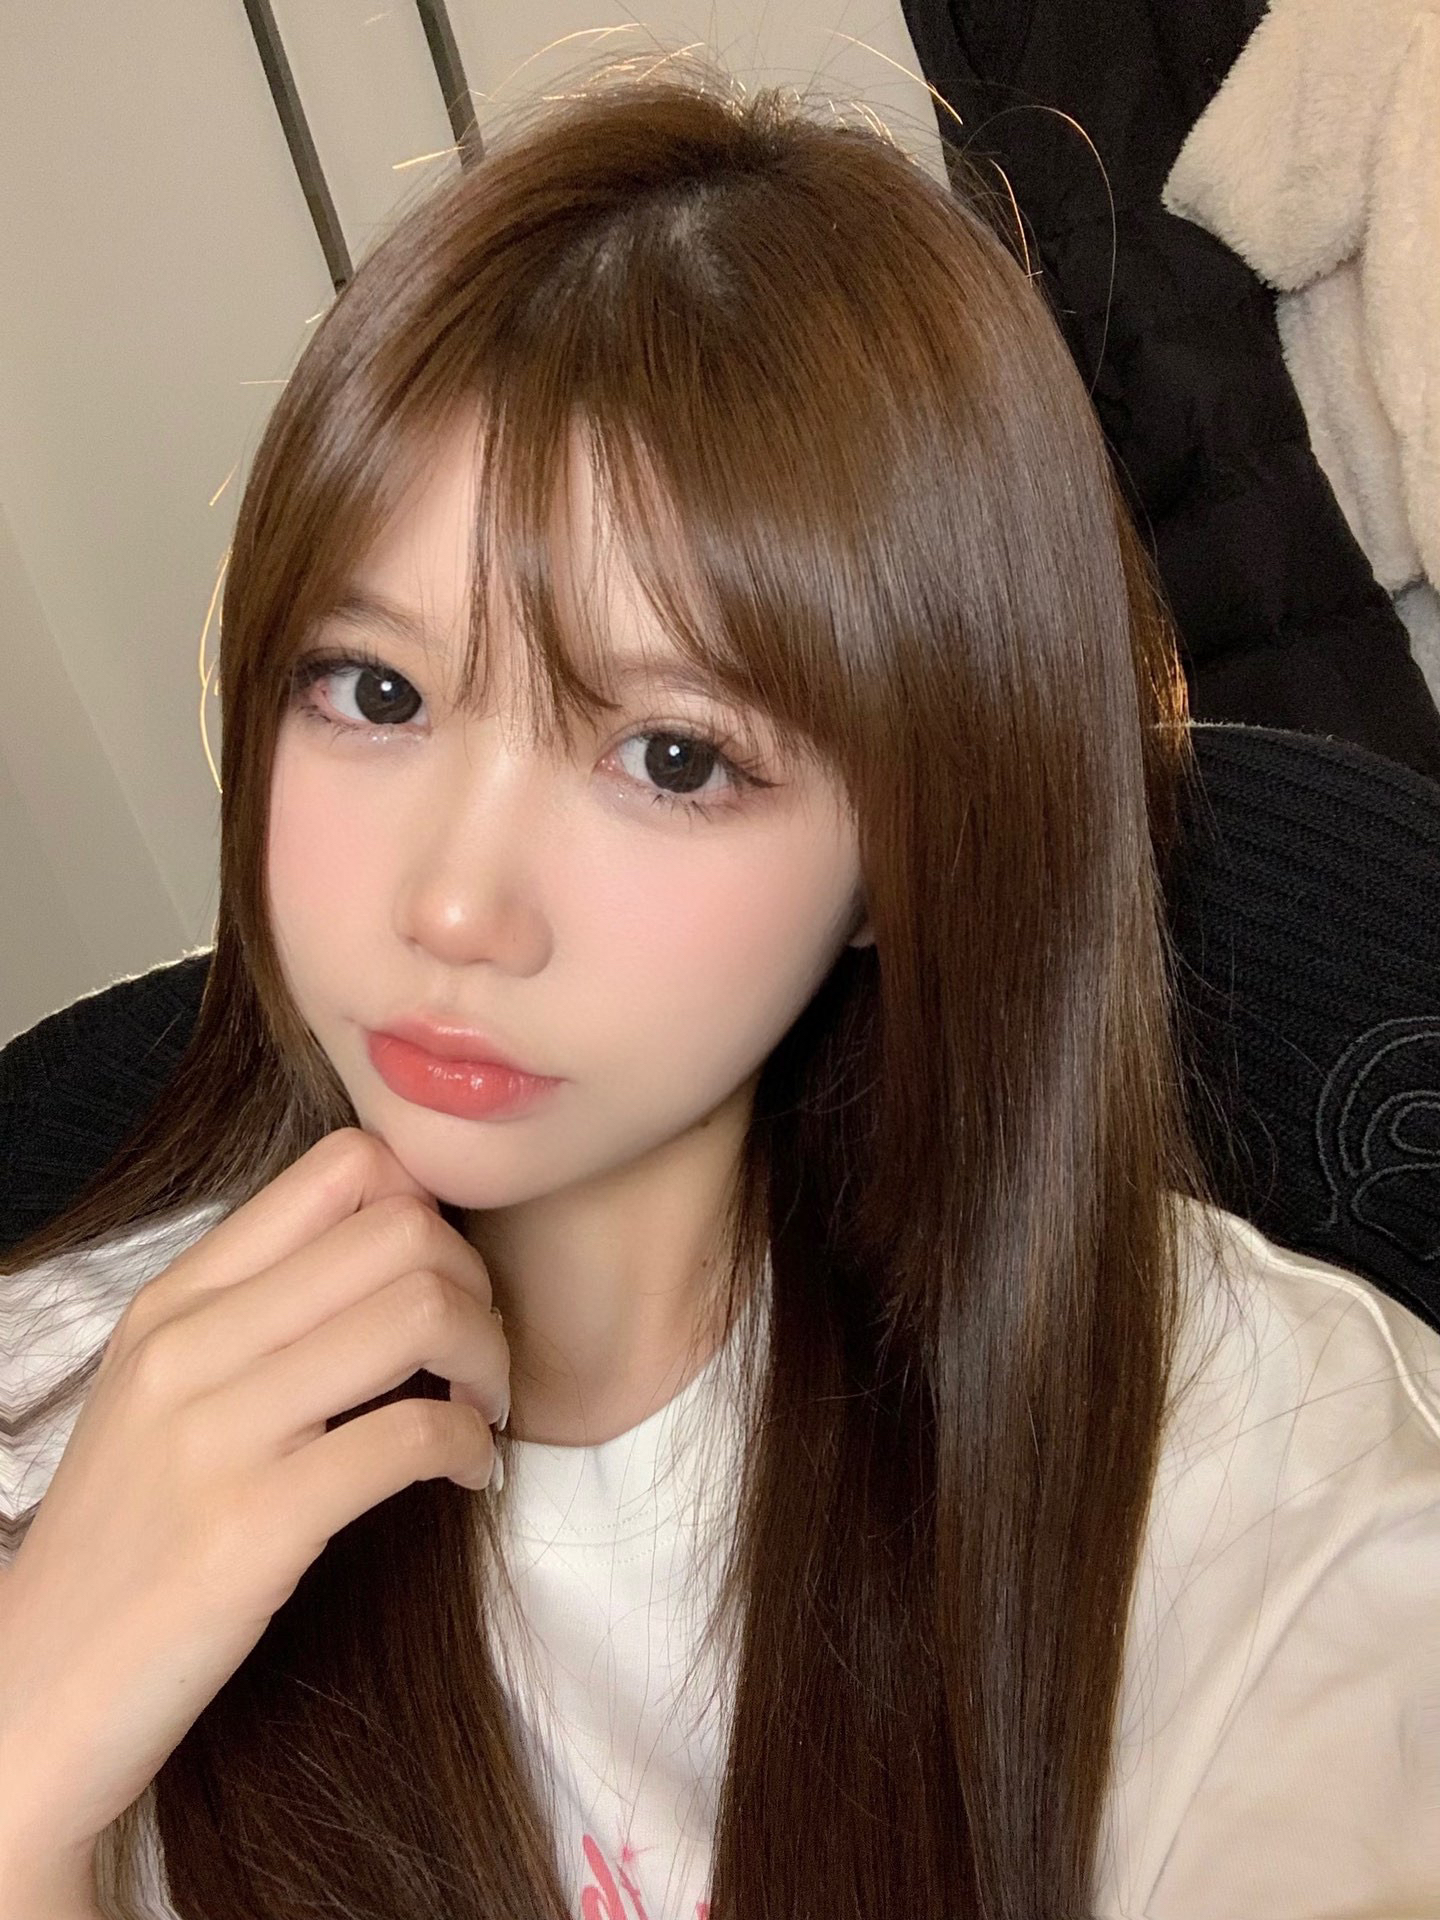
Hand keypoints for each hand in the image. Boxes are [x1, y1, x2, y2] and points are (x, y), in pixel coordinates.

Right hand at [0, 1127, 508, 1898]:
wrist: (36, 1693)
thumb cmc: (127, 1540)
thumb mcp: (161, 1392)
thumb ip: (258, 1311)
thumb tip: (394, 1251)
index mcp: (174, 1299)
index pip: (341, 1166)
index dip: (429, 1209)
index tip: (443, 1282)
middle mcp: (190, 1345)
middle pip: (402, 1229)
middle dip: (477, 1288)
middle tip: (479, 1357)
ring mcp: (217, 1434)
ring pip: (419, 1312)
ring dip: (488, 1361)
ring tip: (480, 1411)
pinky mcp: (254, 1527)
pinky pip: (412, 1434)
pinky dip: (471, 1447)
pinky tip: (467, 1474)